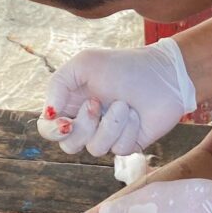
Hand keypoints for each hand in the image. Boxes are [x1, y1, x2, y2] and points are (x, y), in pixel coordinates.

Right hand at [37, 38, 196, 155]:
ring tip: (124, 104)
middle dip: (84, 125)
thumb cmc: (124, 66)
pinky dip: (128, 129)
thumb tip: (50, 114)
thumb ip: (58, 84)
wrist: (163, 75)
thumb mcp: (85, 63)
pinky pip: (119, 149)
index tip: (65, 120)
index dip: (53, 130)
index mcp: (72, 103)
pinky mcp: (127, 144)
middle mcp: (86, 122)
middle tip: (97, 103)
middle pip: (68, 145)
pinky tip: (136, 114)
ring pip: (95, 148)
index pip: (48, 129)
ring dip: (111, 124)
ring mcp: (107, 135)